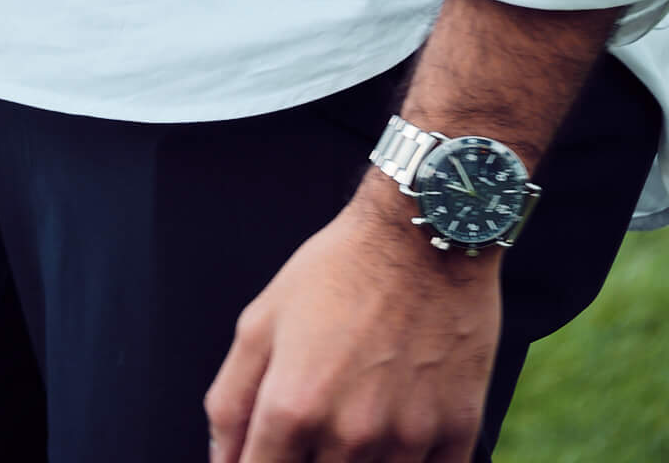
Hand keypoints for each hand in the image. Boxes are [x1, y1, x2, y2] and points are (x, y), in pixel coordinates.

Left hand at [206, 188, 500, 462]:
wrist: (422, 237)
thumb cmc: (338, 270)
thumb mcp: (261, 320)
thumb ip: (231, 400)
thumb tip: (222, 460)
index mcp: (292, 406)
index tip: (265, 456)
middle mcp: (348, 434)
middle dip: (305, 462)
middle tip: (312, 429)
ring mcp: (406, 440)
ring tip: (354, 420)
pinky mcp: (456, 435)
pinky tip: (396, 431)